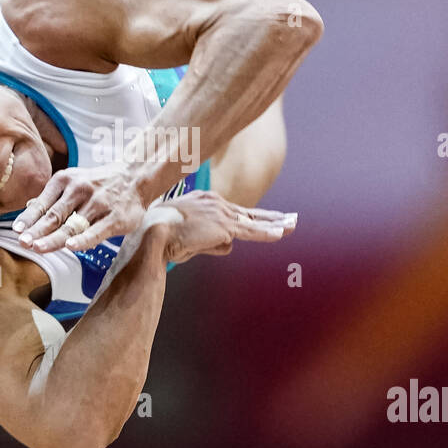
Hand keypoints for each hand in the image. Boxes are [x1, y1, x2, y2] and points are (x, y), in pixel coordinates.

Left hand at [13, 162, 148, 252]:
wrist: (136, 177)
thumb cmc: (100, 184)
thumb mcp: (74, 181)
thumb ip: (53, 197)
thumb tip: (29, 210)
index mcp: (66, 180)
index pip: (43, 204)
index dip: (29, 219)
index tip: (17, 231)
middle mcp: (80, 190)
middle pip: (54, 215)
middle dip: (37, 231)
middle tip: (23, 243)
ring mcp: (98, 204)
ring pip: (73, 225)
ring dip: (54, 238)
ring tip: (38, 248)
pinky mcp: (115, 217)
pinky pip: (96, 231)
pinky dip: (83, 239)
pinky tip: (71, 247)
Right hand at [143, 189, 296, 264]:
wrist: (154, 231)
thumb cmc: (162, 237)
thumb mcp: (187, 237)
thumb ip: (208, 241)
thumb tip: (226, 246)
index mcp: (204, 200)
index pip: (234, 210)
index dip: (251, 216)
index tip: (263, 218)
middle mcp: (215, 202)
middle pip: (249, 212)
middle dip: (271, 217)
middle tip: (290, 218)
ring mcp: (222, 213)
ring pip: (254, 221)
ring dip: (274, 225)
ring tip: (292, 226)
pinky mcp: (225, 226)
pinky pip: (251, 231)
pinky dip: (267, 233)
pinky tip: (281, 234)